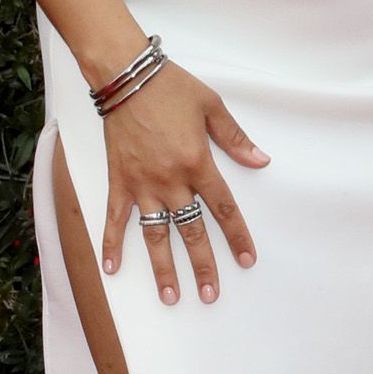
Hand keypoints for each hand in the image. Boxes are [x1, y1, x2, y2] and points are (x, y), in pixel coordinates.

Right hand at [98, 60, 268, 303]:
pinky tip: (113, 268)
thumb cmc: (171, 87)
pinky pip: (114, 218)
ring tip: (171, 297)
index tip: (246, 260)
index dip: (237, 236)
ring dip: (163, 268)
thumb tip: (261, 161)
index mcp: (198, 164)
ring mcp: (142, 184)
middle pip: (191, 232)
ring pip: (156, 235)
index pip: (223, 209)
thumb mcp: (212, 107)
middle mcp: (171, 181)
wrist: (126, 76)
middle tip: (210, 294)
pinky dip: (111, 244)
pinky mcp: (119, 181)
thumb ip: (236, 139)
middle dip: (203, 267)